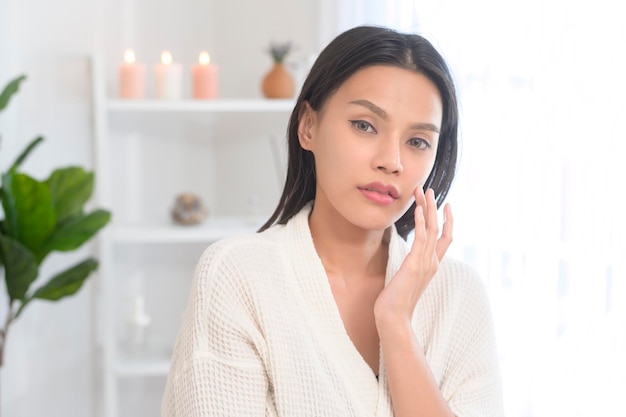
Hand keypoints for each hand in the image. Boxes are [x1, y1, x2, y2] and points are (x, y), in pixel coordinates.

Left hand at [374, 188, 452, 325]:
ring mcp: (425, 264)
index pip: (445, 238)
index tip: (445, 205)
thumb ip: (411, 266)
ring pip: (432, 229)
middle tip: (430, 189)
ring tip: (424, 191)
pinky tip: (417, 209)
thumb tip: (407, 258)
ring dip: (427, 208)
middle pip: (439, 228)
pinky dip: (421, 222)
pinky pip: (421, 239)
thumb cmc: (396, 300)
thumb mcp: (406, 278)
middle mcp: (432, 262)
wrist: (394, 317)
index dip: (447, 220)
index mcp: (431, 265)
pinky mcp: (414, 266)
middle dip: (434, 207)